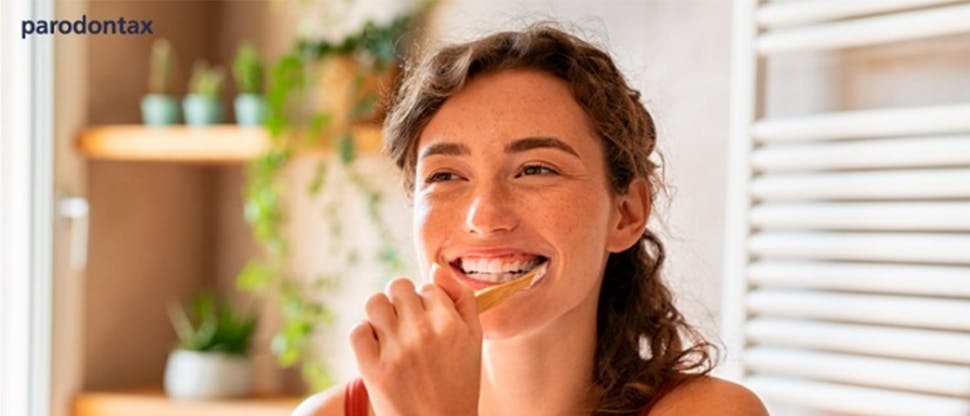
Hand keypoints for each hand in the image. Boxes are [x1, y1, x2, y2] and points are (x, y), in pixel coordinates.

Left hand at [350, 263, 481, 415]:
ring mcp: (396, 351)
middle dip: (401, 302)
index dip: (427, 302)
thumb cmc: (459, 384)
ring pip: (374, 302)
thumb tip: (436, 267)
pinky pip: (357, 330)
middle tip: (407, 326)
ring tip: (390, 333)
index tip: (429, 324)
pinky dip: (364, 336)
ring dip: (380, 314)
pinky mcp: (372, 369)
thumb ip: (462, 299)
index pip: (428, 286)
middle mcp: (423, 333)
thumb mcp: (474, 340)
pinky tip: (378, 349)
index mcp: (450, 324)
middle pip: (398, 286)